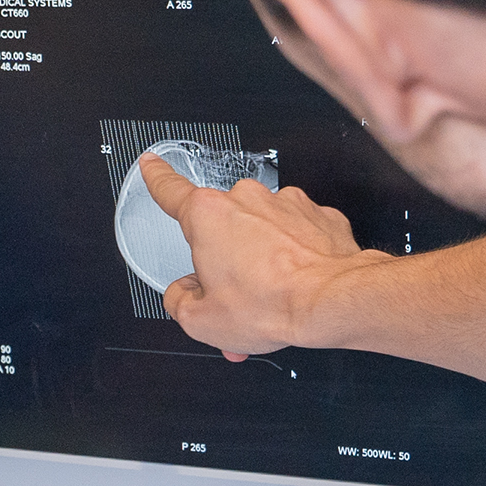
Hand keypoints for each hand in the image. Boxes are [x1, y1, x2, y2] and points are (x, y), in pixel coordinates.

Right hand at [143, 151, 364, 357]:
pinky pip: (295, 236)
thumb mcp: (201, 321)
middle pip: (223, 229)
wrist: (333, 301)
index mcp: (209, 216)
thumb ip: (179, 301)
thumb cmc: (272, 304)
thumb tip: (185, 293)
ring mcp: (285, 204)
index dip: (157, 177)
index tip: (152, 164)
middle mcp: (246, 199)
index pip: (171, 190)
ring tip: (271, 300)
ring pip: (262, 235)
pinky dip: (293, 259)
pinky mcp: (317, 216)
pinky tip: (297, 285)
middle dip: (225, 261)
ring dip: (262, 265)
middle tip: (235, 296)